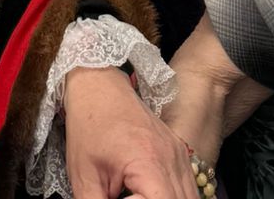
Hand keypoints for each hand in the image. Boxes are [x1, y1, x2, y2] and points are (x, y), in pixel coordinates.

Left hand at [63, 68, 196, 198]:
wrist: (99, 87)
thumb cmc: (89, 127)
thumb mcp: (84, 177)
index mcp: (148, 163)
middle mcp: (171, 158)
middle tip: (129, 197)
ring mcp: (178, 153)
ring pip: (190, 196)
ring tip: (140, 195)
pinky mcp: (178, 151)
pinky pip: (188, 185)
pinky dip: (176, 196)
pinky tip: (154, 195)